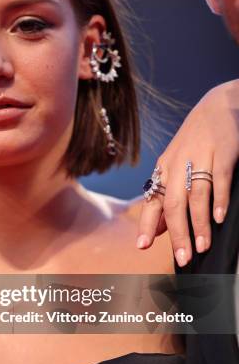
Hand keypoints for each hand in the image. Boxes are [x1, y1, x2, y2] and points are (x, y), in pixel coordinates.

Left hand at [137, 80, 238, 266]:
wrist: (217, 106)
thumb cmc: (194, 142)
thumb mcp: (174, 167)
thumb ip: (166, 199)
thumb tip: (156, 230)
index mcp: (164, 170)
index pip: (152, 201)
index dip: (147, 224)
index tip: (142, 246)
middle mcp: (178, 165)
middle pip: (174, 204)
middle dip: (178, 234)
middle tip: (183, 257)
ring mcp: (200, 158)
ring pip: (196, 196)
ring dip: (200, 224)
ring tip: (202, 246)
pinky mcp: (223, 153)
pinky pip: (219, 179)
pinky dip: (219, 199)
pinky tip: (219, 218)